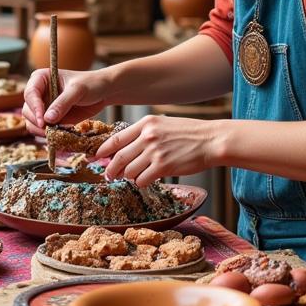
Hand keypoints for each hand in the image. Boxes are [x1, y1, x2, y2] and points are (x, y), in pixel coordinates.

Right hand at [22, 67, 111, 135]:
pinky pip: (42, 130)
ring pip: (31, 122)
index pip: (30, 93)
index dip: (34, 107)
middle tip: (49, 130)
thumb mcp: (77, 90)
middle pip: (27, 110)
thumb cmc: (90, 84)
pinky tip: (58, 135)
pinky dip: (48, 134)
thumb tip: (47, 119)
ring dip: (40, 130)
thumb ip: (62, 103)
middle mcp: (38, 93)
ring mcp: (43, 107)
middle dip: (36, 121)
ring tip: (55, 133)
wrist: (102, 93)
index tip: (42, 120)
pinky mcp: (50, 119)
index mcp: (41, 78)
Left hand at [96, 115, 223, 186]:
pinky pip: (142, 180)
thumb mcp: (163, 125)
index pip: (116, 138)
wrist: (211, 140)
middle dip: (110, 169)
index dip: (102, 150)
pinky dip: (141, 182)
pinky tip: (147, 180)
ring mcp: (154, 152)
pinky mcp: (163, 166)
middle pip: (118, 157)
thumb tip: (126, 148)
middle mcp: (147, 136)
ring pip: (128, 171)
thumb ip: (144, 134)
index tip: (94, 157)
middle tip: (108, 176)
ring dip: (129, 177)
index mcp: (146, 124)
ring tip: (135, 176)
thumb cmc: (189, 134)